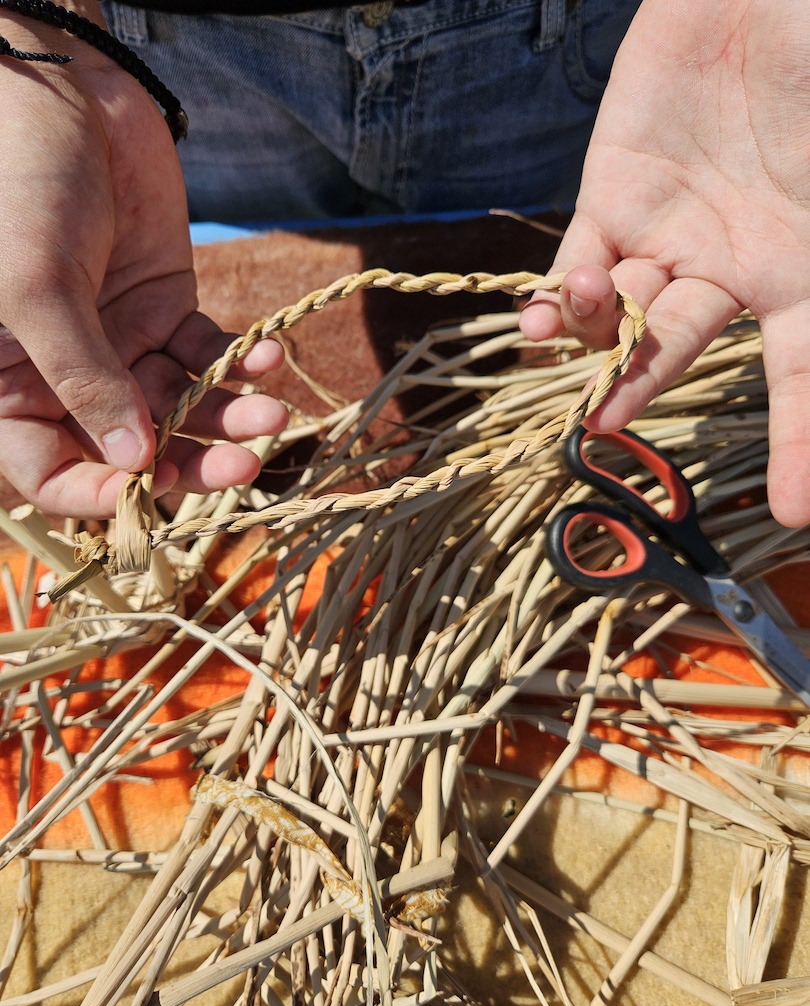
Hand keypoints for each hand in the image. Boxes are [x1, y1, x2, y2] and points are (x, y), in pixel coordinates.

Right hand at [0, 6, 286, 518]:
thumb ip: (81, 376)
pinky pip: (207, 351)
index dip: (96, 491)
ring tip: (271, 415)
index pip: (50, 468)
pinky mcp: (165, 306)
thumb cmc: (19, 183)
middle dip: (190, 460)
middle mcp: (66, 372)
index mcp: (9, 382)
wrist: (66, 92)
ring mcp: (120, 341)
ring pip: (180, 405)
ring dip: (228, 414)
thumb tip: (134, 461)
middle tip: (245, 464)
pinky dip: (239, 360)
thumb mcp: (35, 285)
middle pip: (132, 446)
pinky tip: (266, 358)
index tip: (147, 491)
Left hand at [519, 0, 809, 526]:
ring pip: (620, 317)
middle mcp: (732, 268)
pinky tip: (536, 320)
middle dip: (644, 394)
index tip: (795, 511)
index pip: (804, 374)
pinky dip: (555, 300)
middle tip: (606, 429)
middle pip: (682, 353)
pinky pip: (577, 267)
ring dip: (593, 338)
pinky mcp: (613, 199)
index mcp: (803, 268)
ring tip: (581, 329)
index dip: (802, 441)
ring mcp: (668, 237)